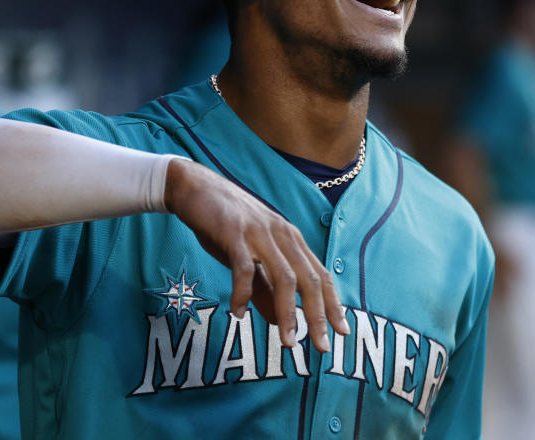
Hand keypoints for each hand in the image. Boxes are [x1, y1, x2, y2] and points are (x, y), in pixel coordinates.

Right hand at [164, 158, 349, 351]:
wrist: (193, 188)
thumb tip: (281, 322)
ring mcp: (259, 233)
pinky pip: (244, 269)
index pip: (320, 275)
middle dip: (318, 315)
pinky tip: (238, 312)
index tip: (341, 333)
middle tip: (321, 347)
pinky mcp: (234, 233)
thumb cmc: (222, 224)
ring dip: (288, 312)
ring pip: (284, 277)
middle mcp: (280, 234)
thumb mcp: (249, 257)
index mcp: (289, 238)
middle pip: (308, 279)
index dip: (333, 304)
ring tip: (288, 340)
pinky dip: (243, 294)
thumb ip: (265, 288)